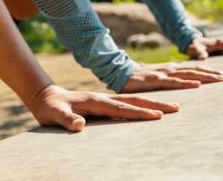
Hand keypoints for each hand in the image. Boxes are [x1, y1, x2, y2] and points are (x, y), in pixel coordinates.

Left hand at [28, 84, 178, 131]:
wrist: (45, 97)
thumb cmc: (50, 108)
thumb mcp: (54, 115)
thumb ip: (66, 120)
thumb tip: (80, 125)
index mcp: (94, 100)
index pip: (121, 108)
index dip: (139, 112)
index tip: (158, 116)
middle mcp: (103, 98)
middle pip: (133, 102)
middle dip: (155, 105)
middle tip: (176, 109)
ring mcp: (105, 100)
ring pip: (133, 102)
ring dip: (153, 104)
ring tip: (172, 108)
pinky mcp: (104, 104)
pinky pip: (127, 106)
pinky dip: (142, 107)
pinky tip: (152, 111)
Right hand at [121, 62, 222, 92]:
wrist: (119, 72)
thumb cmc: (138, 78)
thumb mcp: (157, 79)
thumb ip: (170, 81)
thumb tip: (183, 84)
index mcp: (172, 69)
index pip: (195, 69)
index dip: (210, 71)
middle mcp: (171, 69)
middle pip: (196, 70)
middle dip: (214, 73)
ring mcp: (164, 73)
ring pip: (189, 74)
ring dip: (206, 76)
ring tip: (220, 79)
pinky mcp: (156, 79)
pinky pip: (174, 82)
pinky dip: (186, 83)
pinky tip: (197, 85)